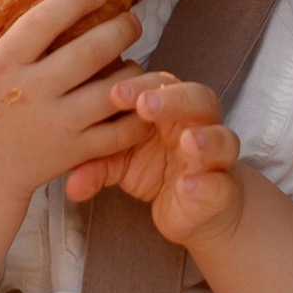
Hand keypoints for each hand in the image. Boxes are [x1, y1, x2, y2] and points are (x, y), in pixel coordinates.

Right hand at [0, 0, 143, 214]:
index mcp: (2, 66)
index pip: (45, 21)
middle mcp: (32, 94)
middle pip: (90, 52)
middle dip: (120, 29)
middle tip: (132, 17)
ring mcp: (56, 126)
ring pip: (112, 92)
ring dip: (133, 69)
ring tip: (136, 54)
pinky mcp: (73, 154)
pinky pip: (117, 134)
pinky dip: (137, 115)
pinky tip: (142, 96)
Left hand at [73, 72, 241, 244]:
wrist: (193, 209)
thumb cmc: (155, 169)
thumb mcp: (120, 164)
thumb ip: (97, 166)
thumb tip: (68, 185)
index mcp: (170, 109)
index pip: (160, 84)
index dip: (139, 85)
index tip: (114, 92)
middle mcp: (198, 125)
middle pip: (198, 98)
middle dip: (174, 99)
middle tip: (146, 105)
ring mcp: (215, 157)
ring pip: (222, 137)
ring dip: (206, 138)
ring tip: (187, 142)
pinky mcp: (223, 190)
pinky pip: (222, 184)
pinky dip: (207, 183)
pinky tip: (188, 185)